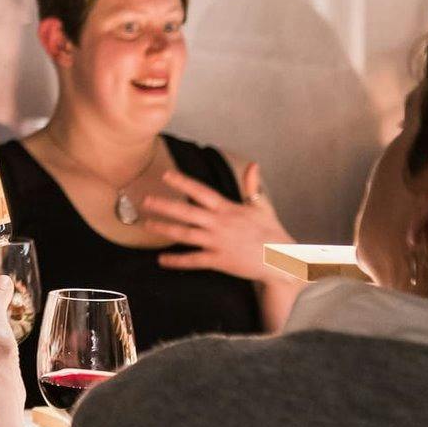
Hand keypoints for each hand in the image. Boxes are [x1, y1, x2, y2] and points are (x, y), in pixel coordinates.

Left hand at [138, 160, 292, 284]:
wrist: (282, 259)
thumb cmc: (271, 232)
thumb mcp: (262, 206)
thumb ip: (252, 186)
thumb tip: (254, 165)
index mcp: (228, 209)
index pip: (201, 191)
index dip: (183, 182)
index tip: (166, 175)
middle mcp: (219, 224)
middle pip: (186, 212)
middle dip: (164, 206)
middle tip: (144, 201)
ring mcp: (218, 242)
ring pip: (185, 235)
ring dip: (164, 229)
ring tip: (147, 225)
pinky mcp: (219, 260)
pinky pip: (193, 260)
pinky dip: (177, 261)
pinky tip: (162, 260)